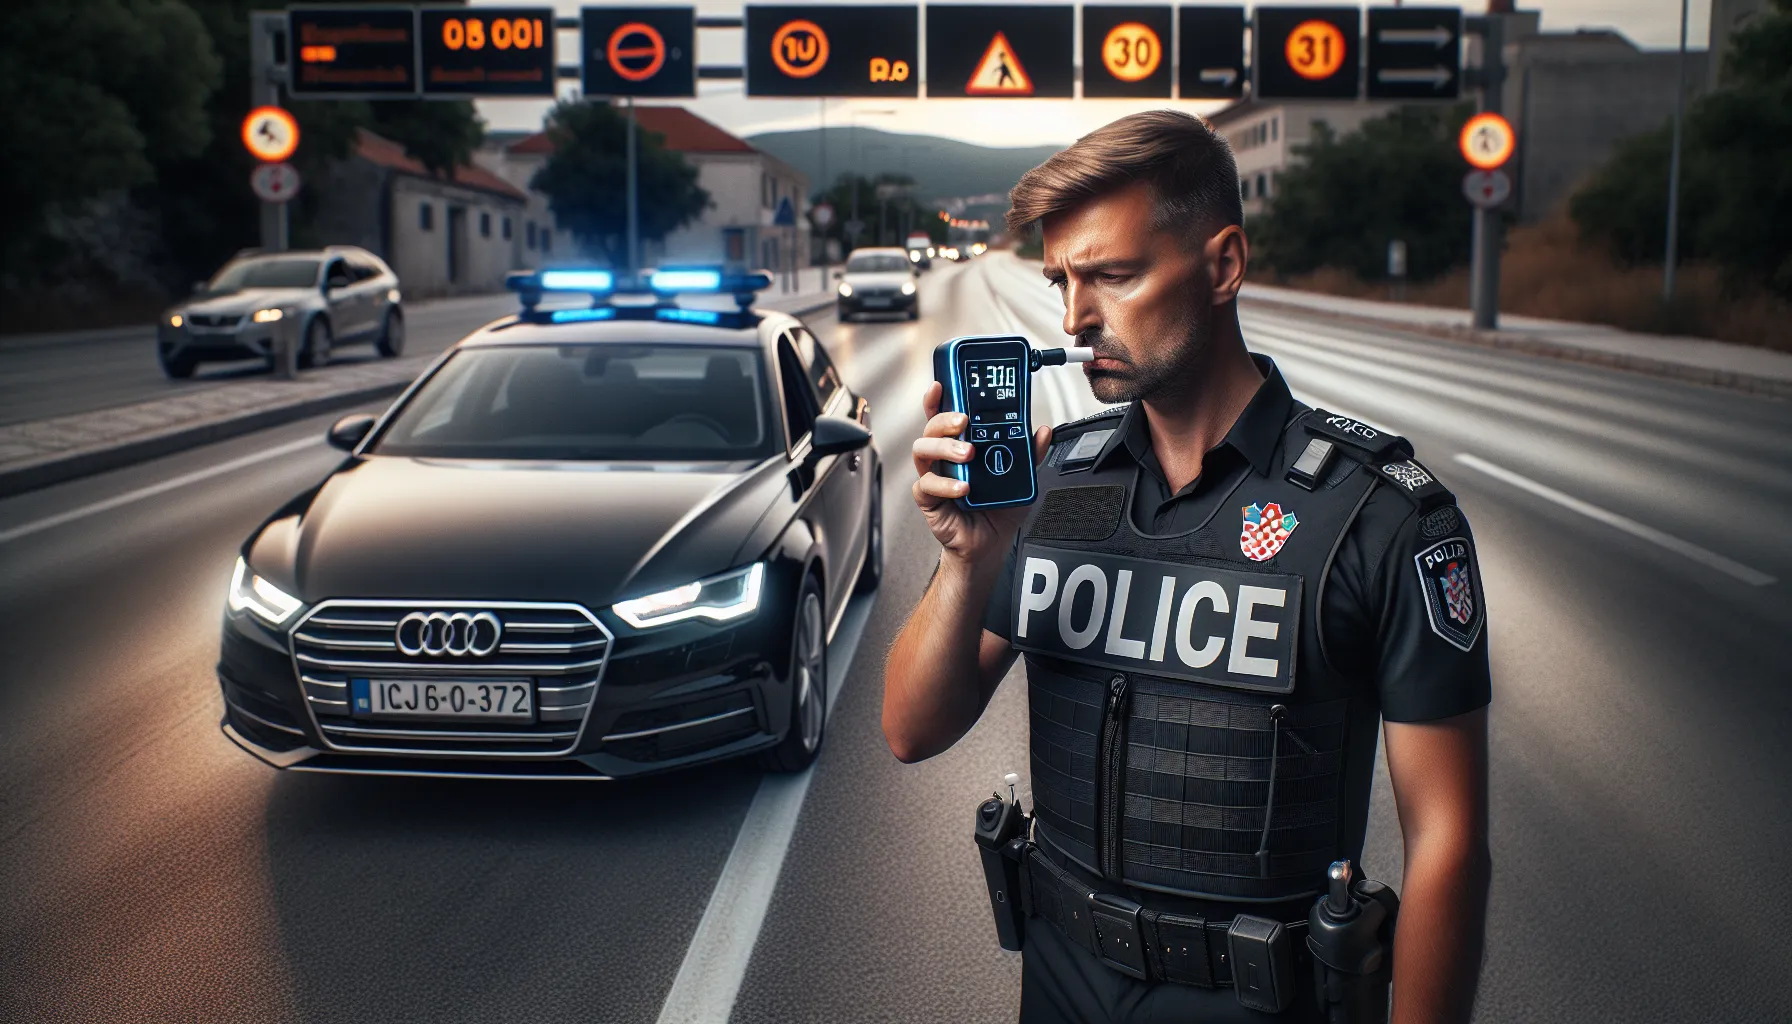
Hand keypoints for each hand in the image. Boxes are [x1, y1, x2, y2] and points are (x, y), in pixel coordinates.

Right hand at [910, 381, 1050, 567]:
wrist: (989, 544)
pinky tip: (962, 488)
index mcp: (960, 446)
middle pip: (931, 427)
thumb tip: (1042, 431)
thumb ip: (1029, 454)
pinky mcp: (929, 499)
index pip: (944, 416)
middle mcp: (944, 458)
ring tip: (966, 454)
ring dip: (944, 448)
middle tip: (964, 421)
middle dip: (945, 419)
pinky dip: (945, 484)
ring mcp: (934, 476)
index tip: (941, 384)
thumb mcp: (1020, 478)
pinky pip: (926, 485)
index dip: (939, 399)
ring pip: (922, 450)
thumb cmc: (997, 508)